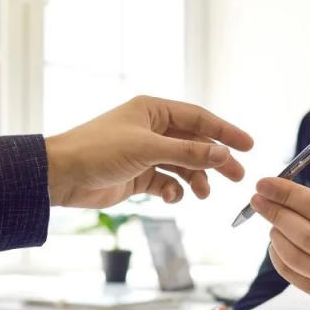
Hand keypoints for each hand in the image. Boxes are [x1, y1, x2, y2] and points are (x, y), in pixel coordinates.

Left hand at [44, 96, 252, 207]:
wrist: (61, 176)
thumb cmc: (98, 151)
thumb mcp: (148, 149)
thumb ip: (189, 153)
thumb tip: (223, 155)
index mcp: (153, 110)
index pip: (199, 118)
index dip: (225, 131)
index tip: (248, 146)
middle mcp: (151, 129)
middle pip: (195, 143)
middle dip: (215, 160)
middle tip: (237, 176)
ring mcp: (145, 153)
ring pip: (183, 165)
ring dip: (196, 179)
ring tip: (204, 194)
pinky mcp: (137, 176)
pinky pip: (167, 183)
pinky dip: (174, 192)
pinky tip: (172, 198)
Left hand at [250, 178, 309, 298]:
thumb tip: (281, 198)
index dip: (287, 196)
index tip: (264, 184)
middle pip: (304, 236)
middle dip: (276, 214)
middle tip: (258, 199)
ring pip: (295, 258)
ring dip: (276, 235)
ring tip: (272, 220)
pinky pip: (293, 276)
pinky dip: (278, 257)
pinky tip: (277, 241)